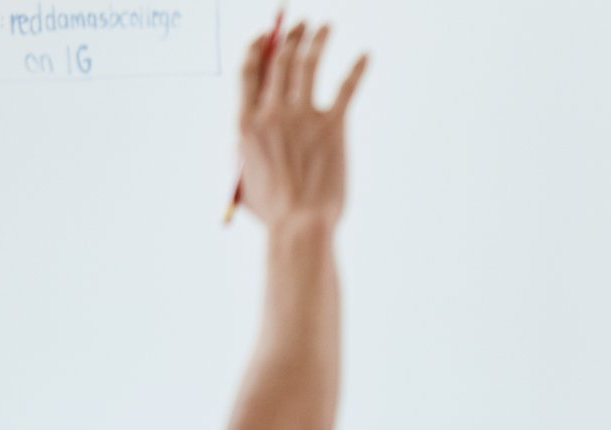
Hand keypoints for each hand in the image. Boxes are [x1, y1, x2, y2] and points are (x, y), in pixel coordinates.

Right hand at [237, 21, 366, 228]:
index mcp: (244, 121)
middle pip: (279, 60)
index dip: (258, 46)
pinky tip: (366, 55)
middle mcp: (270, 111)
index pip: (248, 69)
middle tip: (300, 22)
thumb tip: (253, 130)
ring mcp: (301, 117)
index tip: (266, 35)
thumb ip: (246, 148)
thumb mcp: (244, 175)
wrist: (299, 225)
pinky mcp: (332, 128)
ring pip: (308, 65)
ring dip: (317, 40)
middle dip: (290, 35)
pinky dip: (357, 69)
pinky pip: (345, 90)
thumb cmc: (273, 211)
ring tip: (325, 26)